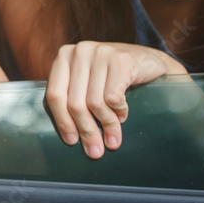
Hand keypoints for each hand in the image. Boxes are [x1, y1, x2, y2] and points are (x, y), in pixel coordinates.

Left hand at [45, 41, 187, 158]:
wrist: (149, 61)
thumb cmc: (113, 76)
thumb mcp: (87, 82)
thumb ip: (74, 98)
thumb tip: (70, 137)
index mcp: (64, 56)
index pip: (54, 95)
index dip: (62, 121)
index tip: (71, 142)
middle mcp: (79, 51)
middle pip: (75, 103)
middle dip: (86, 131)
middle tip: (96, 151)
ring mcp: (100, 53)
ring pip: (95, 103)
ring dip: (106, 126)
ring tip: (113, 139)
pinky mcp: (121, 60)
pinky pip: (114, 98)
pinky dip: (119, 113)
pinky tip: (123, 116)